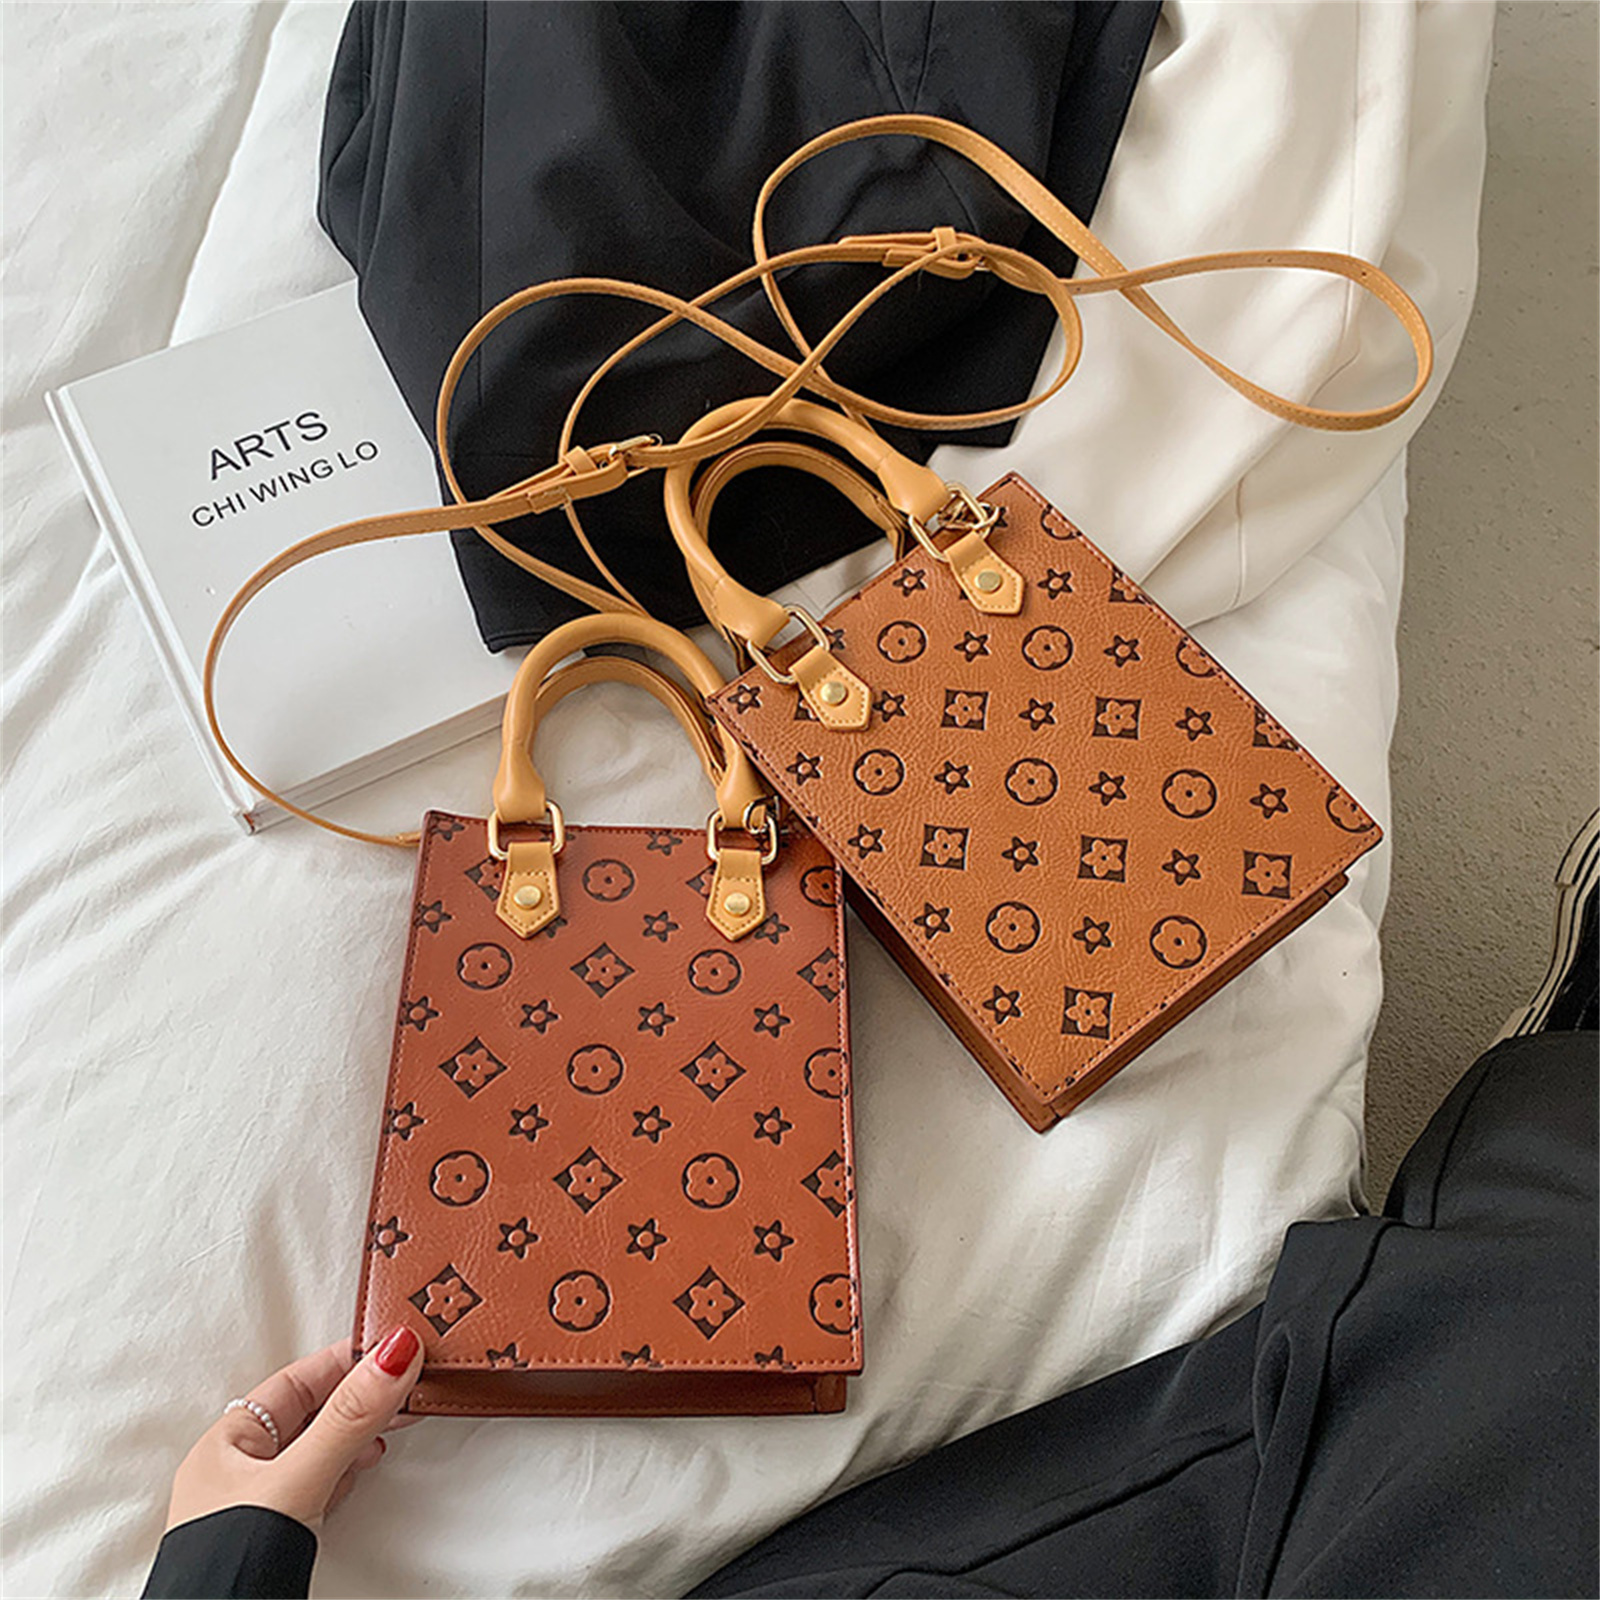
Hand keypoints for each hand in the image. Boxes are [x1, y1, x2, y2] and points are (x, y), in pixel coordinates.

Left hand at [165, 1328, 422, 1531]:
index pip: (299, 1379)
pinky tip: (364, 1469)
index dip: (347, 1360)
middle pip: (312, 1412)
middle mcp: (240, 1467)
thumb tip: (395, 1353)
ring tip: (397, 1419)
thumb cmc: (232, 1564)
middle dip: (361, 1395)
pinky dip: (349, 1469)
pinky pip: (320, 1483)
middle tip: (410, 1380)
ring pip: (319, 1448)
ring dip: (358, 1432)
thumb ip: (348, 1418)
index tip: (397, 1346)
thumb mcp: (300, 1478)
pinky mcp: (279, 1534)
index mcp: (228, 1440)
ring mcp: (260, 1503)